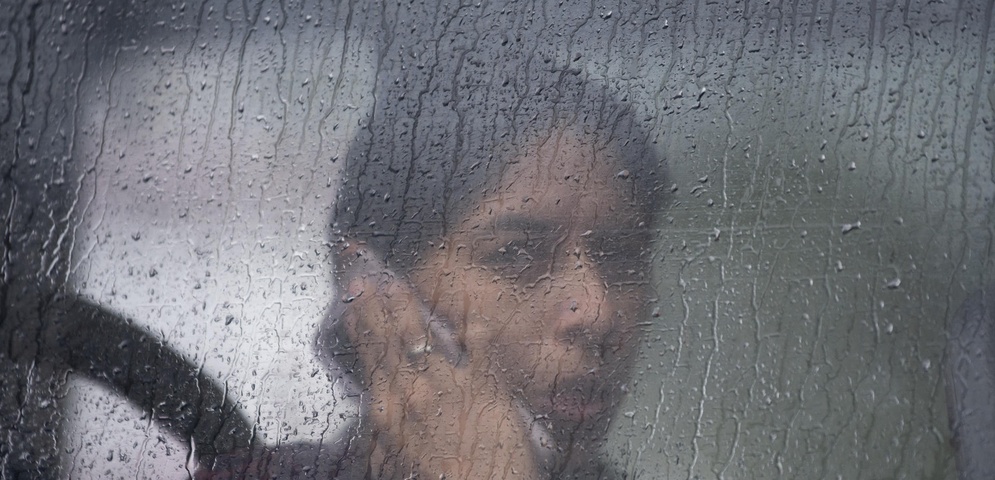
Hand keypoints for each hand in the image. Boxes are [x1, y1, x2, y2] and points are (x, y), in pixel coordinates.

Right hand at [336, 241, 541, 478]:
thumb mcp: (399, 462)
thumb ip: (387, 435)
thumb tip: (379, 418)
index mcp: (390, 413)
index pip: (369, 358)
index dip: (359, 327)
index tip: (351, 303)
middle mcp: (413, 394)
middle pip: (389, 341)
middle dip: (375, 307)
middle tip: (365, 279)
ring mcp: (449, 385)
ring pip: (422, 337)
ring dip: (406, 307)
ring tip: (395, 285)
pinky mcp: (485, 385)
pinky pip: (478, 345)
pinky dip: (473, 322)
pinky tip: (468, 304)